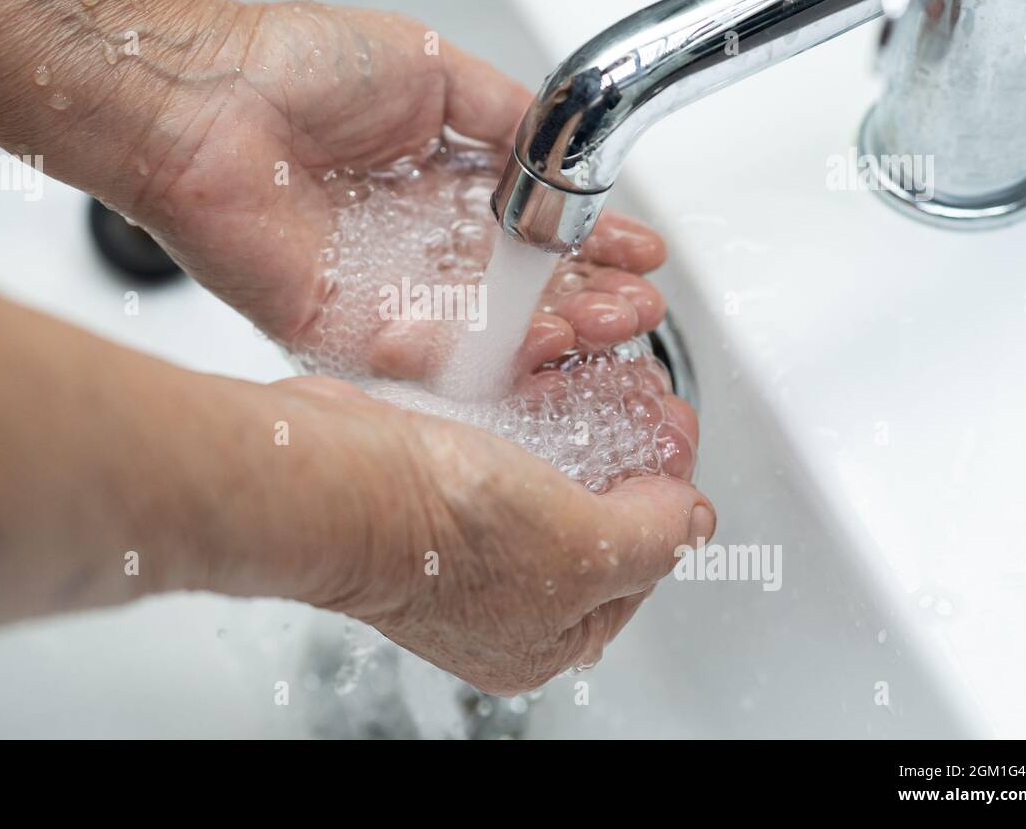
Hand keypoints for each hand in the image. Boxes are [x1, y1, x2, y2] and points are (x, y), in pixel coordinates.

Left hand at [127, 0, 670, 378]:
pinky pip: (415, 356)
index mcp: (440, 188)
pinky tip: (527, 349)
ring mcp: (380, 293)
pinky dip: (472, 357)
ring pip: (480, 334)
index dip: (590, 245)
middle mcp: (415, 247)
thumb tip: (559, 148)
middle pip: (517, 295)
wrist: (207, 94)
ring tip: (601, 331)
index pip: (532, 234)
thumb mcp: (434, 71)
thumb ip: (502, 117)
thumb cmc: (297, 67)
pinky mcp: (337, 328)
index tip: (638, 253)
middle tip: (634, 310)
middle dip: (586, 303)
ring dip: (547, 339)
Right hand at [277, 376, 712, 695]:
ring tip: (606, 384)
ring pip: (544, 485)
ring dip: (581, 435)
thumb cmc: (437, 532)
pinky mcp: (427, 494)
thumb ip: (652, 537)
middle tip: (650, 409)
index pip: (635, 575)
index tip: (676, 443)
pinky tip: (545, 386)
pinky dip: (528, 423)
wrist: (332, 480)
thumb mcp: (582, 546)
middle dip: (628, 465)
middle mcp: (498, 604)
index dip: (668, 505)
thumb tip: (693, 522)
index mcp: (540, 641)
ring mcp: (459, 549)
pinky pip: (497, 457)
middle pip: (591, 530)